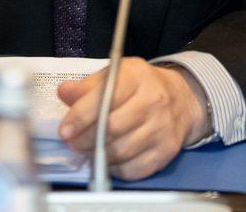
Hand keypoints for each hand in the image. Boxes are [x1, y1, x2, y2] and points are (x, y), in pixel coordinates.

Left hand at [57, 57, 211, 179]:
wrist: (181, 99)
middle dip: (86, 139)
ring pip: (121, 151)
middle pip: (112, 127)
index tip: (65, 129)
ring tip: (89, 150)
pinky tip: (109, 159)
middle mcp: (153, 100)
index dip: (81, 116)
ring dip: (98, 155)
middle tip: (74, 142)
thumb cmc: (141, 87)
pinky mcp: (166, 150)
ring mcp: (162, 127)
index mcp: (136, 76)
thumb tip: (65, 92)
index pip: (105, 97)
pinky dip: (116, 168)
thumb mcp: (115, 75)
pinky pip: (134, 169)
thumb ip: (87, 86)